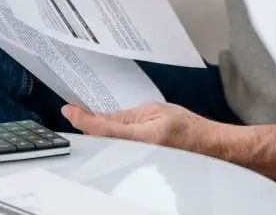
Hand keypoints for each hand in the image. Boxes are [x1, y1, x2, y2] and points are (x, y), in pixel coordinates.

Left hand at [61, 102, 219, 154]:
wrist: (206, 146)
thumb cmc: (187, 127)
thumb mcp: (155, 111)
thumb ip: (125, 116)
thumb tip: (100, 118)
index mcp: (144, 137)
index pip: (104, 129)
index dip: (83, 120)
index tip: (69, 110)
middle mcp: (139, 153)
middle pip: (101, 141)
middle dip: (86, 126)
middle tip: (74, 112)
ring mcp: (138, 162)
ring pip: (107, 148)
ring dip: (95, 134)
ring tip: (86, 119)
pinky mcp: (138, 165)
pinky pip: (116, 153)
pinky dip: (105, 142)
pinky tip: (101, 134)